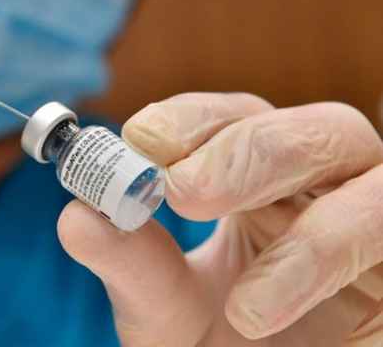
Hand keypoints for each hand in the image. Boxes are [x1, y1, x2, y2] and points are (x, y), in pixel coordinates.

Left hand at [58, 93, 382, 345]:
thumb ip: (130, 265)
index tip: (140, 136)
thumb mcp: (166, 312)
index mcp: (262, 183)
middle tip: (182, 188)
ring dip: (309, 233)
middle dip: (247, 150)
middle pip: (317, 129)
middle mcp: (325, 192)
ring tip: (242, 303)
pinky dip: (332, 265)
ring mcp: (374, 230)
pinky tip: (263, 311)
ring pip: (376, 184)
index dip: (195, 118)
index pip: (238, 119)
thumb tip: (76, 217)